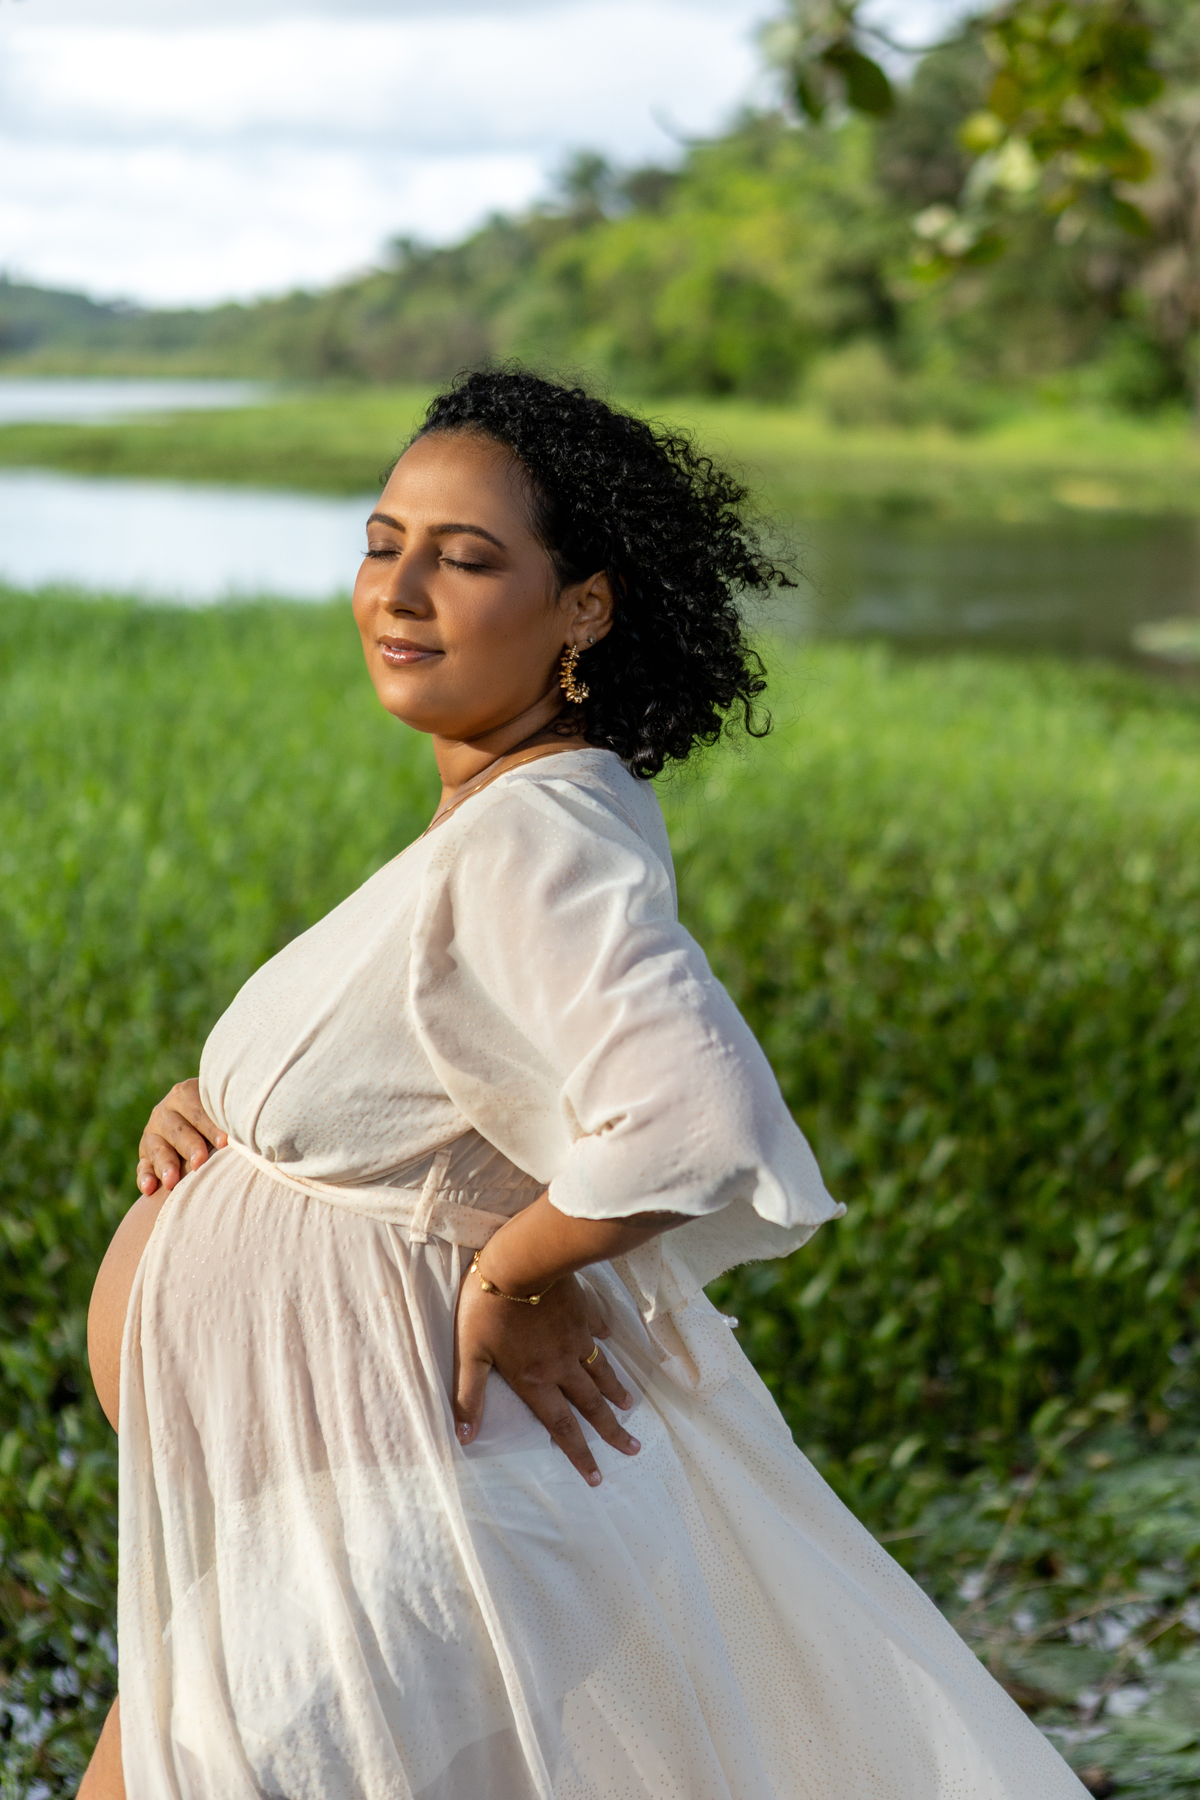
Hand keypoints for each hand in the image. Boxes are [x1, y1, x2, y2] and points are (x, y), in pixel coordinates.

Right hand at [136, 1078, 226, 1194]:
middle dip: (189, 1147)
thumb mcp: (223, 1108)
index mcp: (185, 1094)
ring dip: (165, 1166)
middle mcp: (165, 1112)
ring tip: (172, 1182)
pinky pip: (143, 1167)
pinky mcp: (146, 1155)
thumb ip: (230, 1115)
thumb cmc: (222, 1114)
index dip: (211, 1127)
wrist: (202, 1122)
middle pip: (177, 1131)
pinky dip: (145, 1178)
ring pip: (157, 1149)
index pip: (198, 1110)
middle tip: (200, 1162)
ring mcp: (152, 1134)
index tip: (224, 1143)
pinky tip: (149, 1189)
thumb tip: (249, 1131)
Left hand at [453, 1260, 639, 1485]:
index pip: (561, 1426)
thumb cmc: (488, 1307)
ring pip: (601, 1372)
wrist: (521, 1261)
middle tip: (633, 1450)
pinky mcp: (583, 1312)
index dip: (579, 1454)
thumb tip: (464, 1436)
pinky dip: (604, 1341)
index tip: (597, 1477)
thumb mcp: (469, 1353)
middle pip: (591, 1405)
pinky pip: (597, 1331)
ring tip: (629, 1407)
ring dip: (615, 1392)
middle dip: (612, 1431)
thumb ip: (469, 1395)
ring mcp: (576, 1338)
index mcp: (535, 1380)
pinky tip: (609, 1342)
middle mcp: (562, 1365)